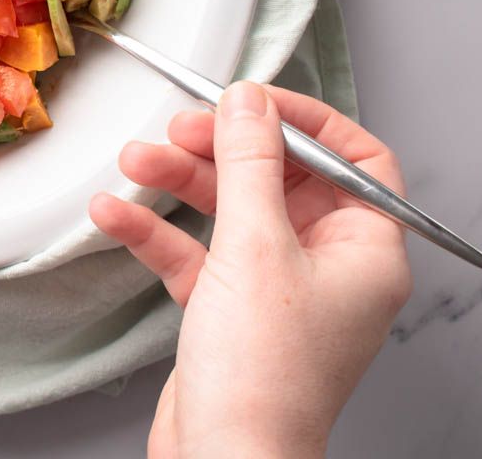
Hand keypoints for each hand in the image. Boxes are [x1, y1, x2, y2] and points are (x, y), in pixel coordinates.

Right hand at [89, 82, 411, 458]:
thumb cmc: (264, 380)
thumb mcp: (255, 248)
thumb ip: (250, 164)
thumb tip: (249, 101)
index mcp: (366, 251)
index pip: (355, 160)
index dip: (305, 122)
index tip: (251, 101)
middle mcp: (329, 268)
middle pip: (280, 179)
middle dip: (223, 150)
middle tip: (179, 127)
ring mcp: (279, 292)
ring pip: (232, 212)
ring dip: (180, 183)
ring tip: (136, 159)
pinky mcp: (231, 314)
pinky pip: (197, 254)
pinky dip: (157, 231)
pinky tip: (116, 212)